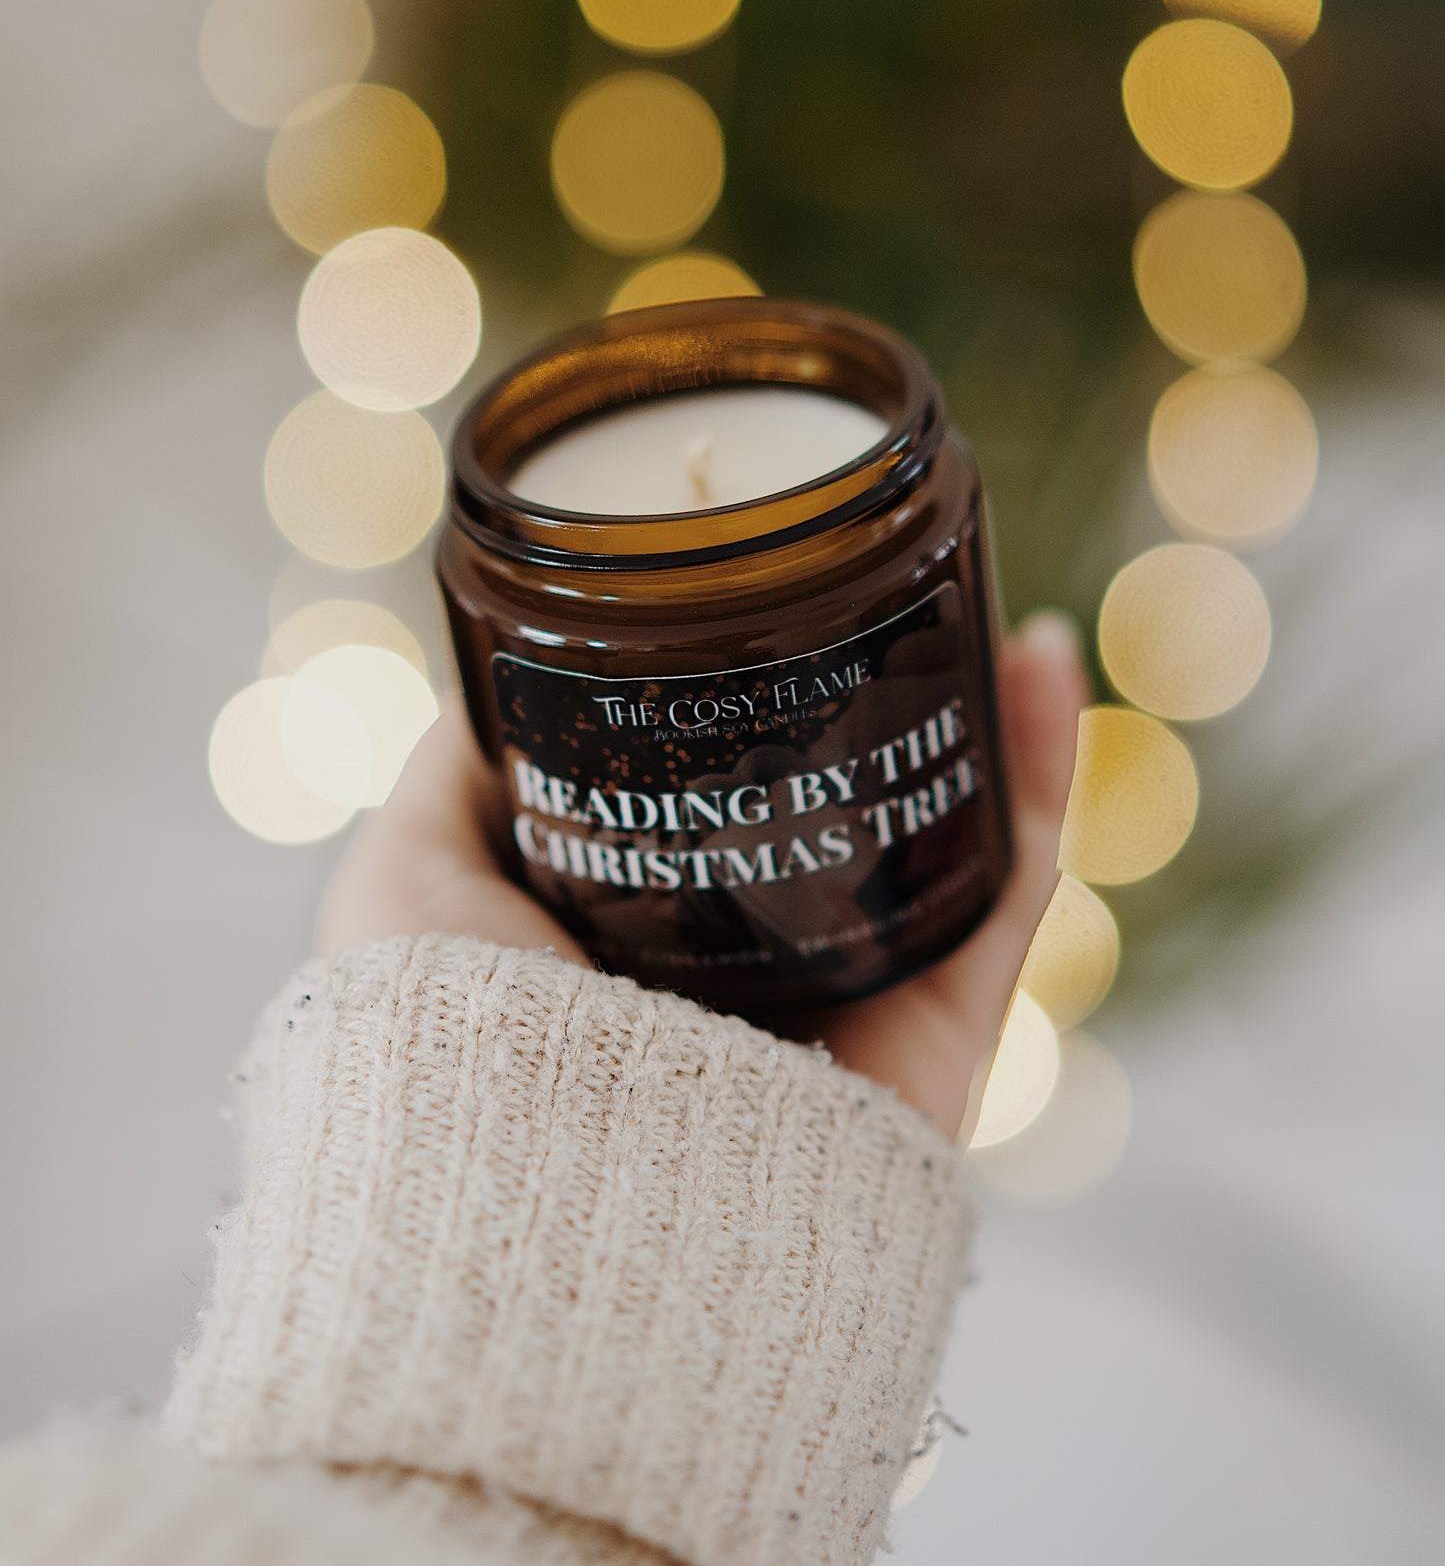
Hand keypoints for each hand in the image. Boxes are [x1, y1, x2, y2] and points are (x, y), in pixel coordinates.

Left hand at [317, 612, 1087, 1141]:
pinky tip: (1034, 659)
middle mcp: (747, 963)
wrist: (539, 1229)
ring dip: (975, 713)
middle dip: (876, 696)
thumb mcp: (403, 883)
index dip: (748, 691)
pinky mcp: (938, 1035)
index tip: (768, 589)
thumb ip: (451, 779)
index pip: (714, 794)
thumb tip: (490, 681)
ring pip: (940, 836)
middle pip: (843, 805)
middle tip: (890, 585)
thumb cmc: (444, 1055)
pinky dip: (1038, 775)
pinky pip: (1007, 887)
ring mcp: (850, 999)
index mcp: (634, 930)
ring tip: (979, 593)